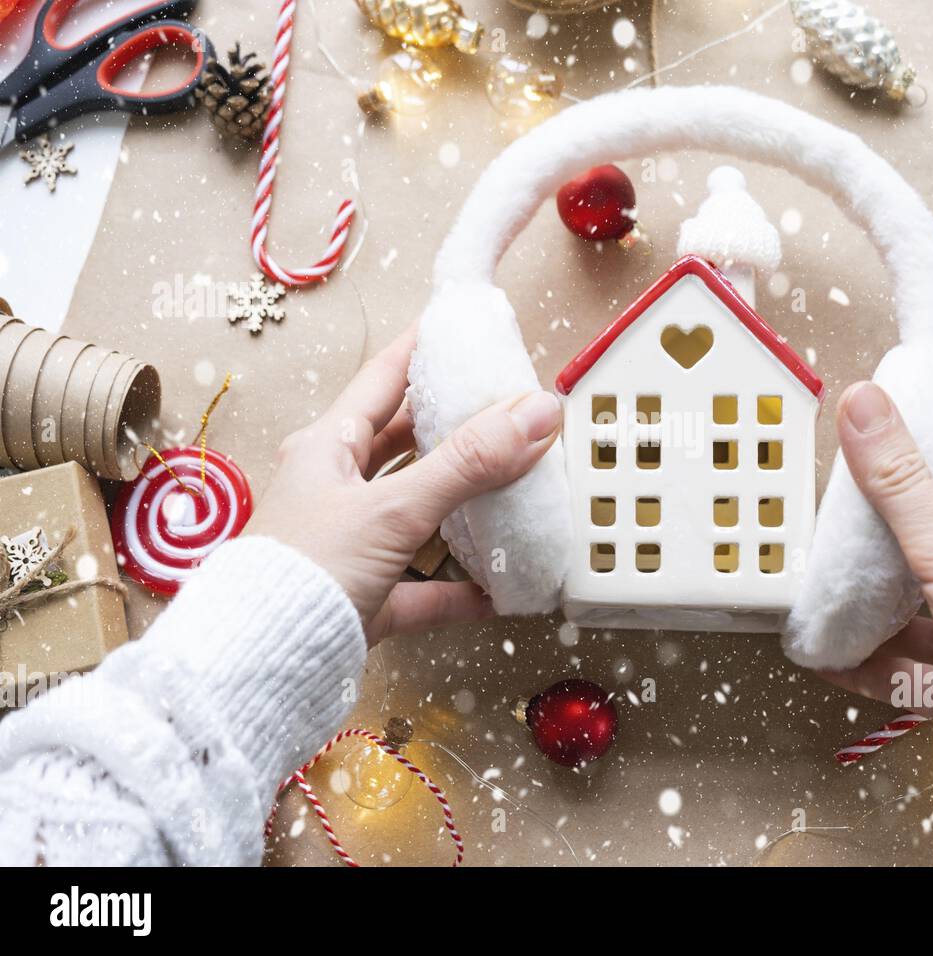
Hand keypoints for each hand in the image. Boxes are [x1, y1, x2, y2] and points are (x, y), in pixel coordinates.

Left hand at [244, 324, 561, 646]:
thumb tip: (538, 410)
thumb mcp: (394, 508)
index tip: (462, 322)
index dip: (422, 346)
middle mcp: (336, 489)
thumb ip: (469, 463)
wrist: (259, 667)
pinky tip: (504, 589)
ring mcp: (351, 545)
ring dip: (467, 505)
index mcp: (328, 447)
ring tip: (518, 486)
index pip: (383, 378)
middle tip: (509, 407)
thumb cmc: (308, 569)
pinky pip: (424, 587)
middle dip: (456, 426)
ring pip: (420, 512)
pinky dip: (463, 588)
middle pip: (405, 443)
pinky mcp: (365, 600)